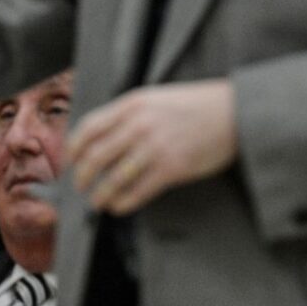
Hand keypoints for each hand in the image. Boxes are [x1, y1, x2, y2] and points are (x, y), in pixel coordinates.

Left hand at [68, 79, 237, 213]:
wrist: (237, 112)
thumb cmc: (196, 106)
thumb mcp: (155, 98)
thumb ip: (127, 115)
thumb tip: (99, 139)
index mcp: (131, 105)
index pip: (88, 129)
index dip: (72, 150)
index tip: (69, 162)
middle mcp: (139, 125)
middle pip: (94, 157)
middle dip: (81, 177)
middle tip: (79, 187)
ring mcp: (155, 147)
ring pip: (113, 179)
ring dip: (99, 195)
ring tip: (97, 201)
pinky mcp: (172, 168)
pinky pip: (137, 192)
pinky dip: (122, 203)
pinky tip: (118, 207)